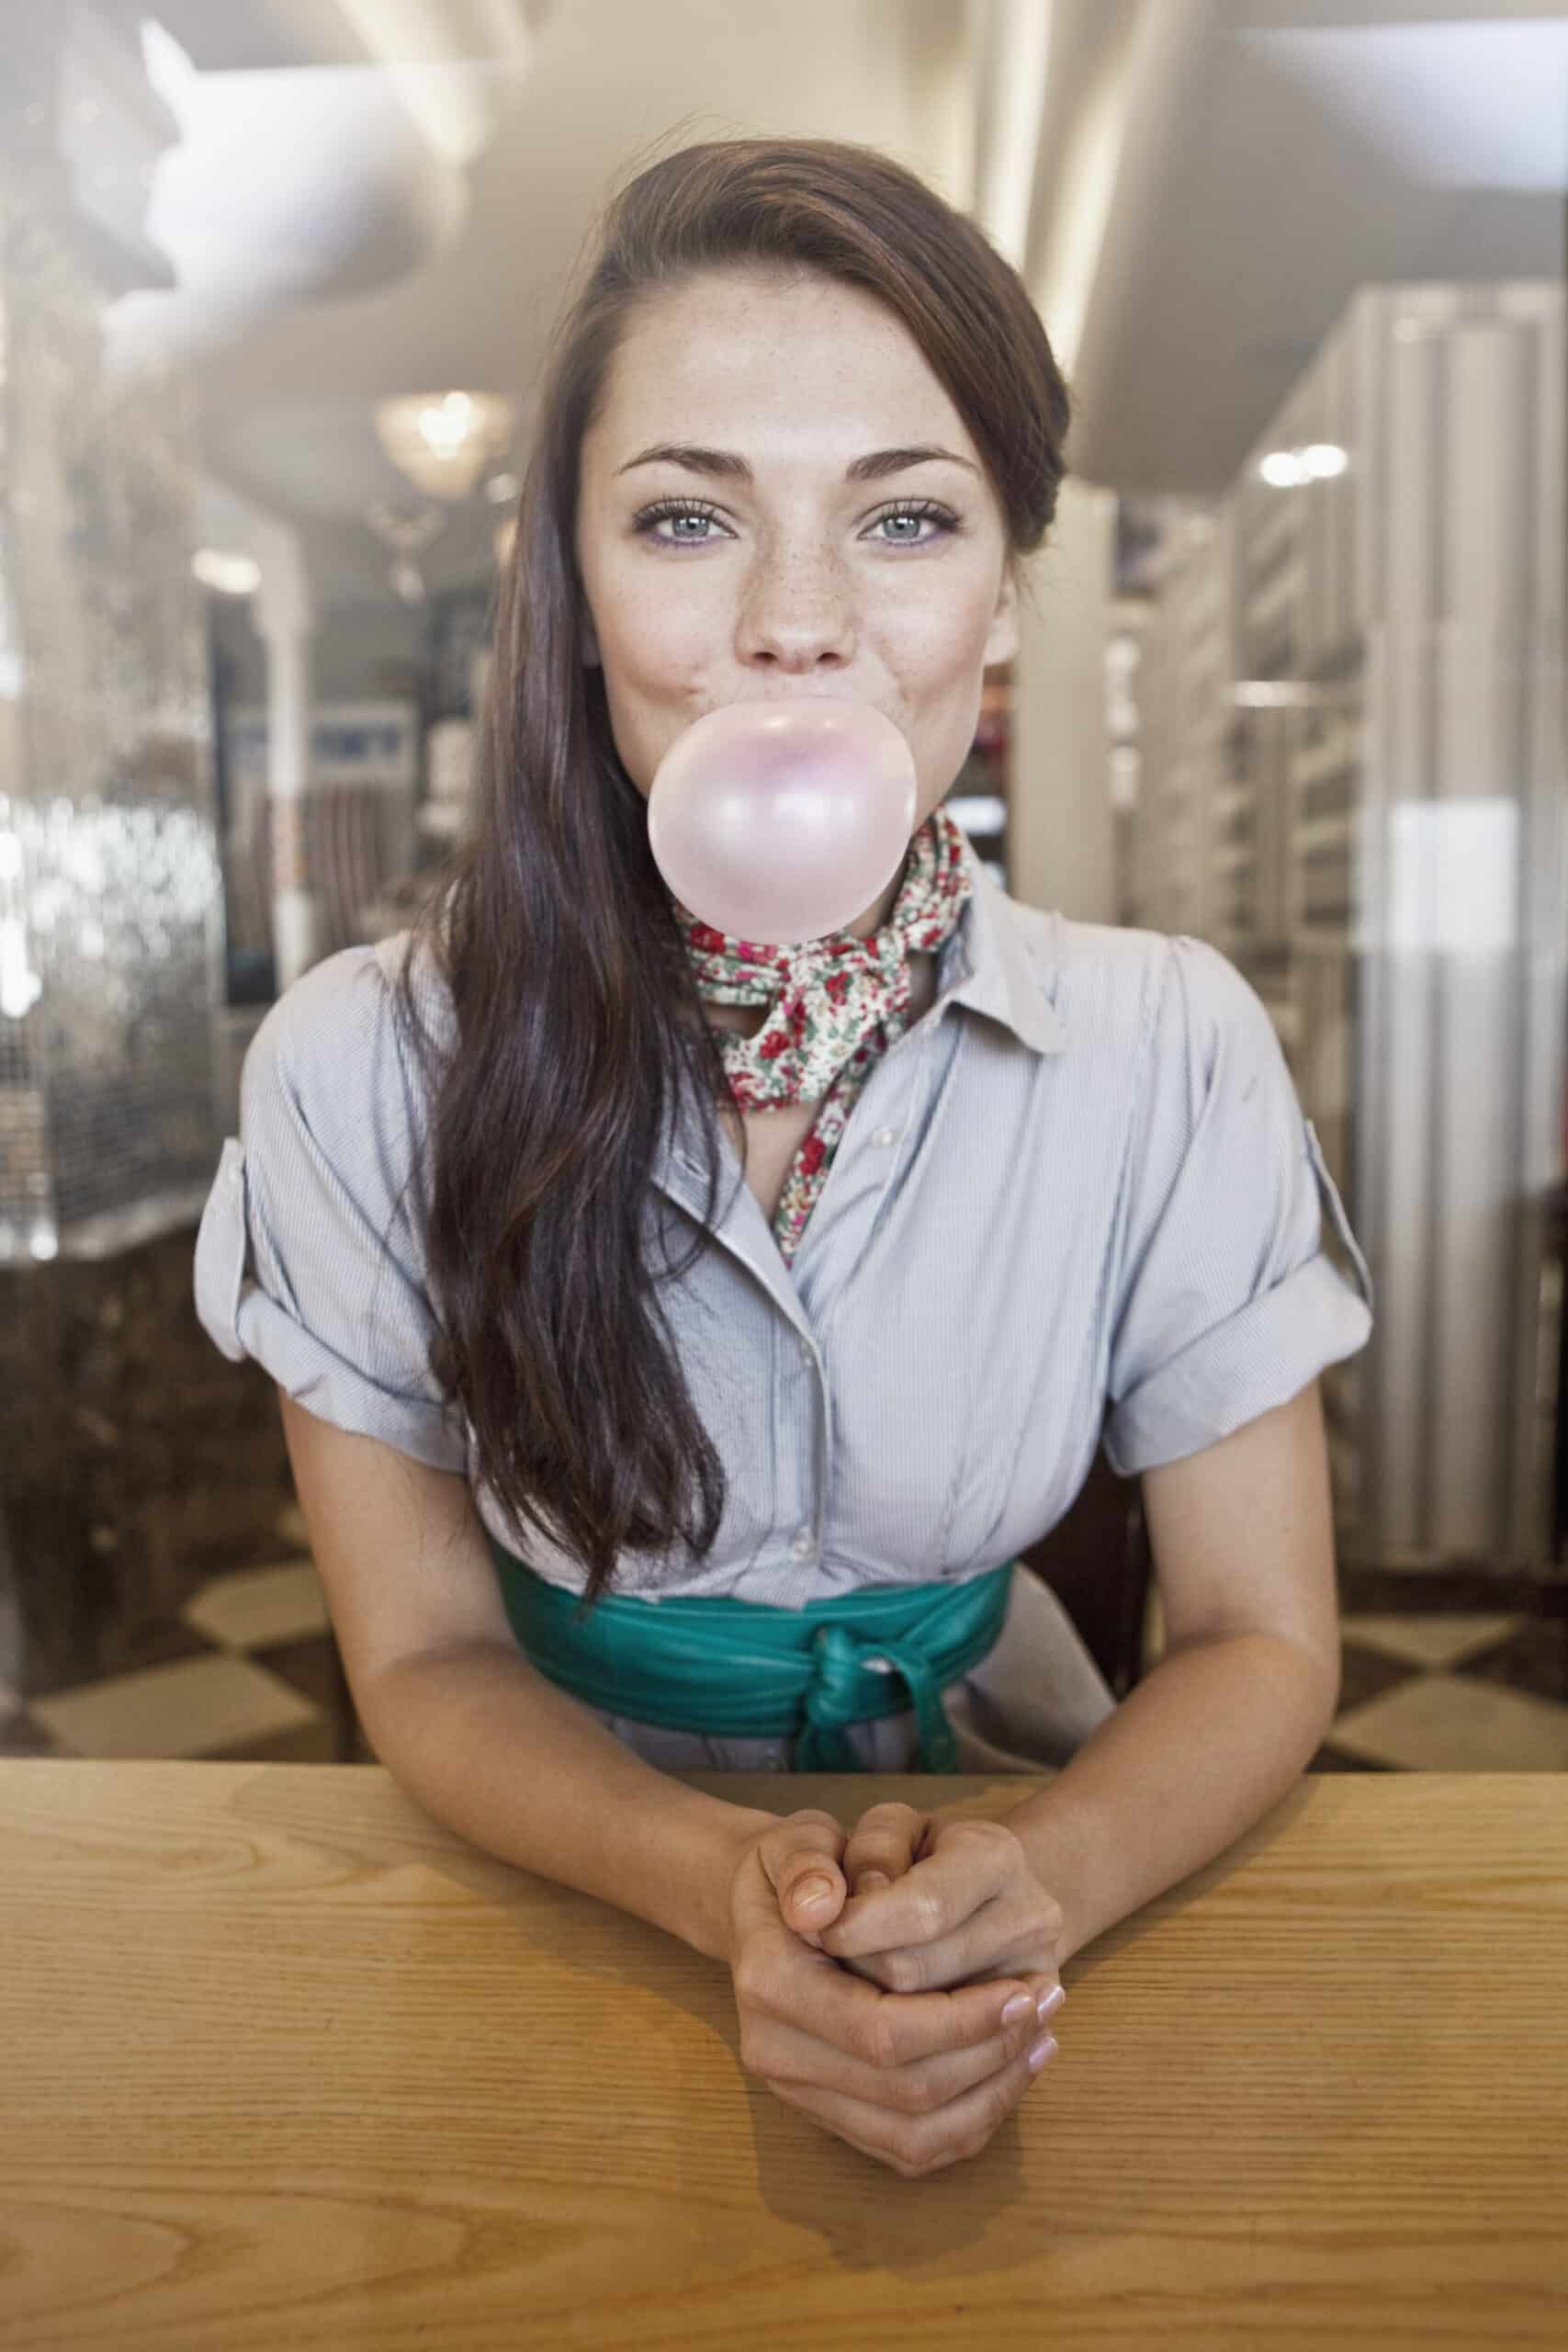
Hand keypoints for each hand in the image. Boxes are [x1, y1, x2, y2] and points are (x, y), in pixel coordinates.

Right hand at [724, 1808, 1056, 2178]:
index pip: (878, 2027)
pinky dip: (974, 2117)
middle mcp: (775, 2049)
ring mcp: (800, 2092)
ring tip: (1042, 2034)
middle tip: (1047, 2002)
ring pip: (915, 2131)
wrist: (773, 1911)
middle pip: (904, 2087)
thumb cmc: (805, 1869)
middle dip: (988, 2051)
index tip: (1026, 1987)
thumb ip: (810, 1860)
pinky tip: (1015, 2065)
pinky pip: (913, 2148)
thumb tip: (821, 1907)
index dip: (962, 2021)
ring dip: (991, 2091)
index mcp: (768, 1979)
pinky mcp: (830, 2116)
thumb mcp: (802, 1836)